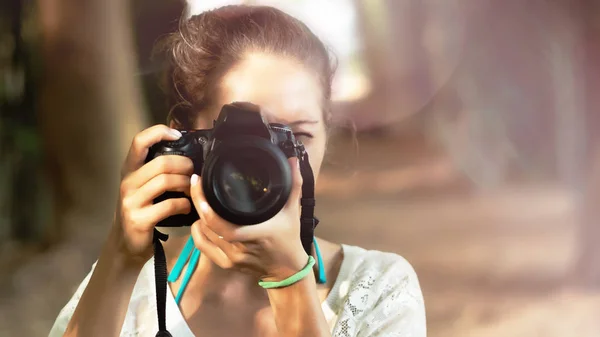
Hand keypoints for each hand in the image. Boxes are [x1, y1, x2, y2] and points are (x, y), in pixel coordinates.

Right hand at [110, 125, 193, 264]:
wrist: (126, 244)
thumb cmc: (141, 211)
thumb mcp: (143, 187)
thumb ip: (157, 171)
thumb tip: (188, 155)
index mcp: (129, 171)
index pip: (139, 142)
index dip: (159, 132)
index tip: (178, 135)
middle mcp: (127, 183)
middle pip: (162, 163)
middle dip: (185, 165)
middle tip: (194, 173)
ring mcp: (131, 202)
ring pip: (166, 181)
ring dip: (187, 185)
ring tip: (193, 190)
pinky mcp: (139, 220)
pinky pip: (169, 205)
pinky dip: (184, 205)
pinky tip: (187, 207)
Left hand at [189, 157, 308, 280]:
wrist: (286, 270)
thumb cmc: (289, 239)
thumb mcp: (292, 211)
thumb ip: (294, 185)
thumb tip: (293, 161)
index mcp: (255, 234)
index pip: (221, 223)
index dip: (206, 205)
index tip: (200, 183)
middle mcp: (239, 248)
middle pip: (208, 225)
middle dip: (198, 203)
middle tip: (196, 185)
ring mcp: (231, 258)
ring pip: (204, 234)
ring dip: (199, 215)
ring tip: (199, 198)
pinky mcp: (226, 264)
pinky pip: (203, 247)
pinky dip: (198, 232)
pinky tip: (198, 220)